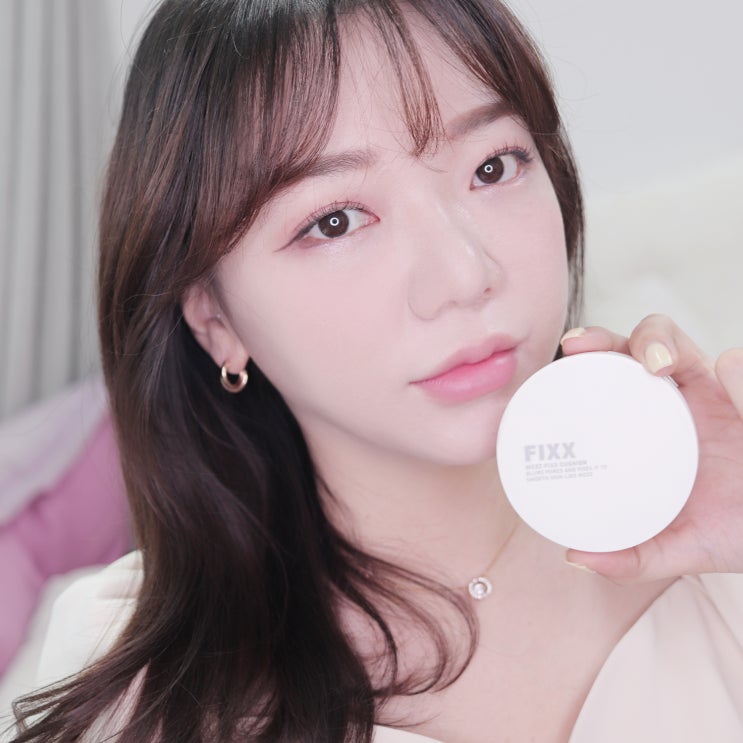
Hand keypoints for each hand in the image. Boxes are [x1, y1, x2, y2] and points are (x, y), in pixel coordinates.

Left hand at [559, 315, 742, 581]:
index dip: (578, 368)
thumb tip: (575, 557)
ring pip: (676, 345)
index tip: (558, 364)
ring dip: (659, 341)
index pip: (604, 385)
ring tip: (657, 364)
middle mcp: (672, 404)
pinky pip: (738, 369)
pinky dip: (734, 371)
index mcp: (647, 430)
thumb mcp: (680, 548)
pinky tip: (726, 373)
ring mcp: (711, 394)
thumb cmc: (734, 532)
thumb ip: (633, 558)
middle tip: (580, 348)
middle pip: (628, 354)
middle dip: (603, 340)